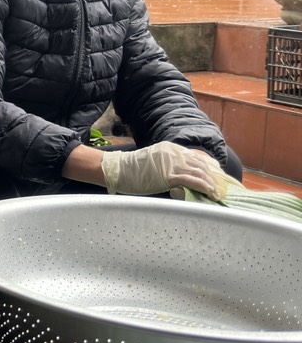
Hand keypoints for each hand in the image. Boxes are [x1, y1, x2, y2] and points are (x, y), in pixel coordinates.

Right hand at [99, 142, 225, 198]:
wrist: (116, 169)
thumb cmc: (132, 171)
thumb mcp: (155, 163)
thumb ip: (170, 167)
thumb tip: (186, 179)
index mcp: (172, 149)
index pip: (199, 157)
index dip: (213, 169)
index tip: (222, 179)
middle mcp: (174, 153)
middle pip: (203, 165)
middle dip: (217, 178)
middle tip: (227, 189)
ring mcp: (171, 162)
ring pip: (200, 172)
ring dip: (213, 184)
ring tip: (220, 194)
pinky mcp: (167, 174)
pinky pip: (191, 180)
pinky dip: (204, 187)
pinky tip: (211, 193)